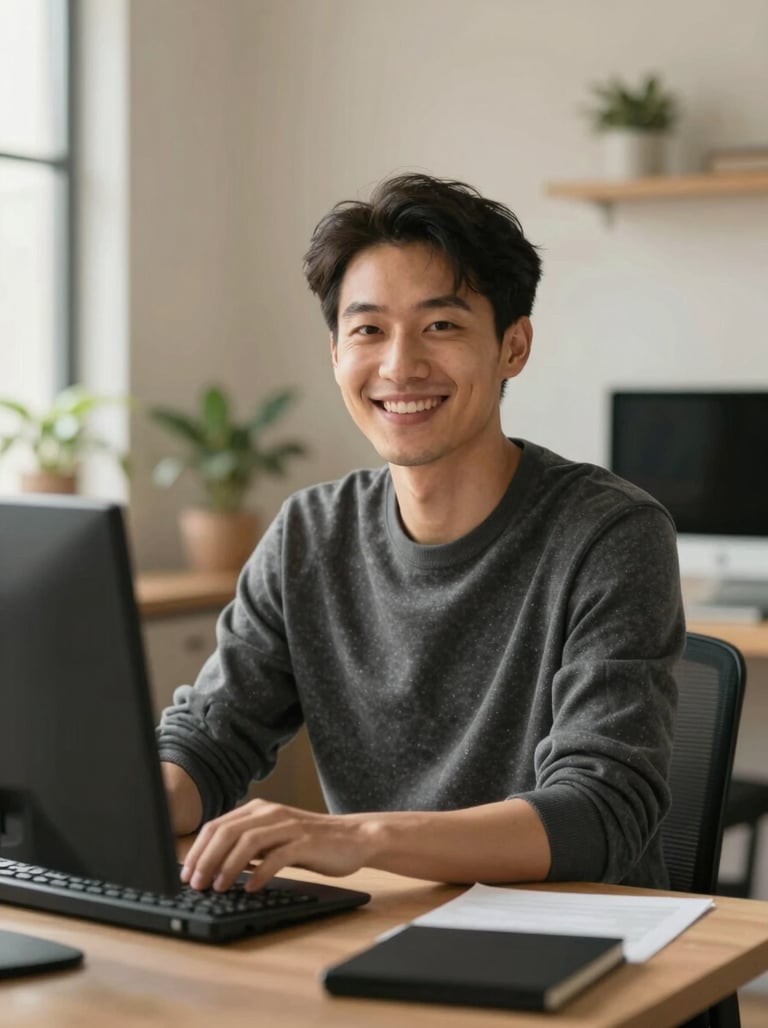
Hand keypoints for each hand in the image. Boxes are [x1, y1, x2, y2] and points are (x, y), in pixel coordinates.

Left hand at [179, 799, 374, 892]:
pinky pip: (277, 857)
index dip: (198, 850)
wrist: (353, 838)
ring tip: (218, 887)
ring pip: (248, 842)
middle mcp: (270, 813)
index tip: (185, 874)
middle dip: (206, 859)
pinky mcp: (306, 842)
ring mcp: (288, 826)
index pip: (217, 826)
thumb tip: (212, 867)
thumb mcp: (273, 839)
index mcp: (258, 810)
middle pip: (227, 832)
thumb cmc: (311, 843)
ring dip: (228, 867)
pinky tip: (251, 888)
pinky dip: (260, 873)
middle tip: (196, 884)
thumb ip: (247, 846)